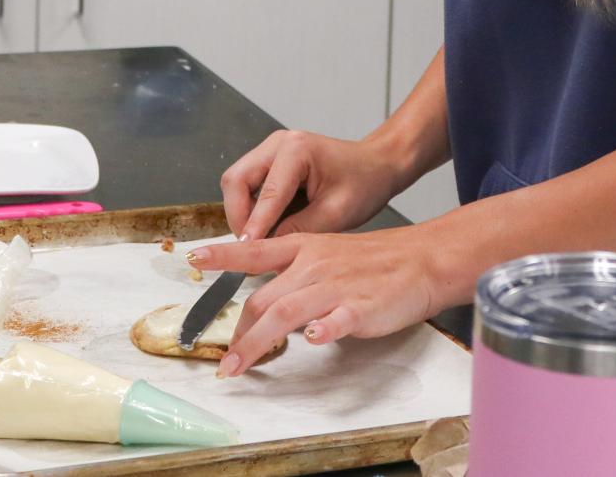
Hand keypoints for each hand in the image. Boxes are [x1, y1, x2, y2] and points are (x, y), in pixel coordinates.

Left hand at [186, 226, 453, 376]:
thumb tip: (265, 302)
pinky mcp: (361, 306)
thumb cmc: (376, 261)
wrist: (422, 258)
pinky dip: (323, 329)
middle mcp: (314, 265)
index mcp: (305, 249)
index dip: (223, 255)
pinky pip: (337, 319)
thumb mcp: (328, 253)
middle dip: (238, 334)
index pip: (255, 251)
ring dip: (257, 343)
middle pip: (263, 299)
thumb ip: (295, 273)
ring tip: (238, 366)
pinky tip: (313, 340)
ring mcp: (337, 285)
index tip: (193, 258)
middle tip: (225, 363)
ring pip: (286, 312)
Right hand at [219, 130, 408, 240]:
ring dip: (243, 212)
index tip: (247, 249)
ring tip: (261, 238)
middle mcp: (279, 144)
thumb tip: (267, 247)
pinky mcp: (271, 162)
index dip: (255, 224)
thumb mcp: (336, 212)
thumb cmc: (364, 182)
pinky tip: (267, 226)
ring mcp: (272, 150)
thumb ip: (299, 230)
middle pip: (236, 180)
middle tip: (250, 244)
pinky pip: (247, 186)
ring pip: (237, 183)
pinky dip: (251, 208)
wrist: (377, 166)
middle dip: (240, 215)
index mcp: (298, 149)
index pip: (267, 192)